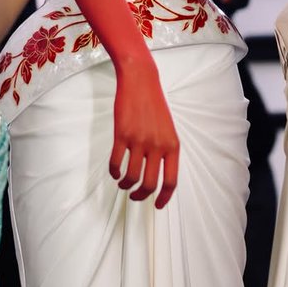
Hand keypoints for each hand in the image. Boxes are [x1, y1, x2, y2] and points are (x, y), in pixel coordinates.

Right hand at [111, 58, 179, 208]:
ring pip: (132, 176)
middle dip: (141, 196)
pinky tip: (114, 172)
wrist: (141, 81)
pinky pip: (116, 163)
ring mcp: (139, 141)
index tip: (157, 205)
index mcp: (172, 145)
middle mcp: (157, 145)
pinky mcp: (122, 135)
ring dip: (125, 185)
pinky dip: (114, 172)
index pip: (171, 181)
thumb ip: (165, 150)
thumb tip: (158, 173)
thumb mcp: (168, 129)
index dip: (164, 197)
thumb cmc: (154, 105)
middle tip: (135, 196)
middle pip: (150, 184)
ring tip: (123, 183)